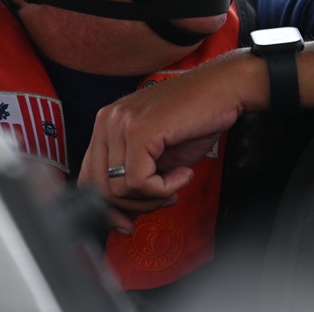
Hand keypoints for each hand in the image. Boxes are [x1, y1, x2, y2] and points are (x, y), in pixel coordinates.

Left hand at [77, 57, 245, 233]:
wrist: (224, 90)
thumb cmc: (196, 119)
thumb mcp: (158, 155)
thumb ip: (135, 178)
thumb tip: (120, 214)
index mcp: (107, 124)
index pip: (89, 177)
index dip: (107, 207)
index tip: (127, 223)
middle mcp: (107, 120)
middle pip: (100, 188)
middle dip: (134, 206)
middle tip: (163, 199)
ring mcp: (121, 123)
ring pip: (120, 189)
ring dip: (153, 196)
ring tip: (176, 182)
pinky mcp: (139, 130)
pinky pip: (139, 182)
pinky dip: (164, 188)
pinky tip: (183, 175)